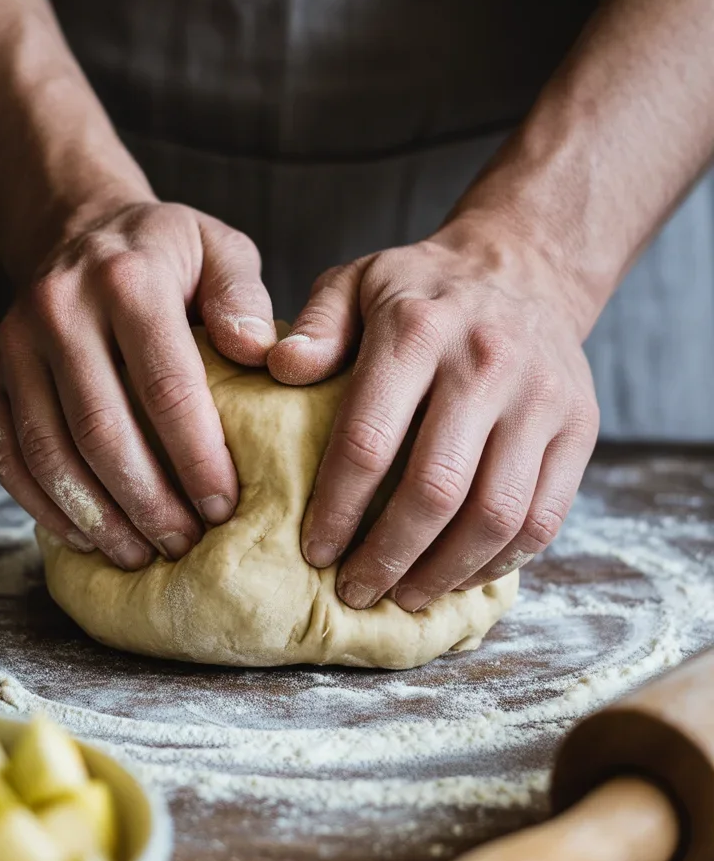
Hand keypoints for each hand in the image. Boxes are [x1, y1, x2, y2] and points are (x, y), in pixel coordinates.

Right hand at [0, 200, 275, 566]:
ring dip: (97, 516)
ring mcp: (15, 345)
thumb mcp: (220, 249)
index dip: (197, 457)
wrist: (78, 229)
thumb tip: (262, 355)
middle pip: (102, 430)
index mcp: (127, 281)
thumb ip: (245, 298)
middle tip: (185, 544)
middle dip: (148, 501)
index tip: (224, 507)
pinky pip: (9, 456)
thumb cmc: (167, 253)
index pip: (166, 386)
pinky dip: (45, 506)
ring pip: (49, 452)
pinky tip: (86, 538)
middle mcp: (60, 310)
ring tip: (140, 554)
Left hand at [267, 222, 599, 609]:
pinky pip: (545, 516)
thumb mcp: (356, 282)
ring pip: (496, 515)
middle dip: (389, 556)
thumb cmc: (422, 290)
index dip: (337, 509)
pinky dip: (501, 561)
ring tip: (406, 595)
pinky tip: (461, 574)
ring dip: (445, 572)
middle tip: (356, 590)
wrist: (525, 265)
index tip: (315, 551)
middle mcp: (486, 364)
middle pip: (435, 490)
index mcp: (418, 331)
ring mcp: (542, 399)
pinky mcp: (581, 427)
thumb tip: (279, 369)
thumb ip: (315, 326)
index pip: (368, 440)